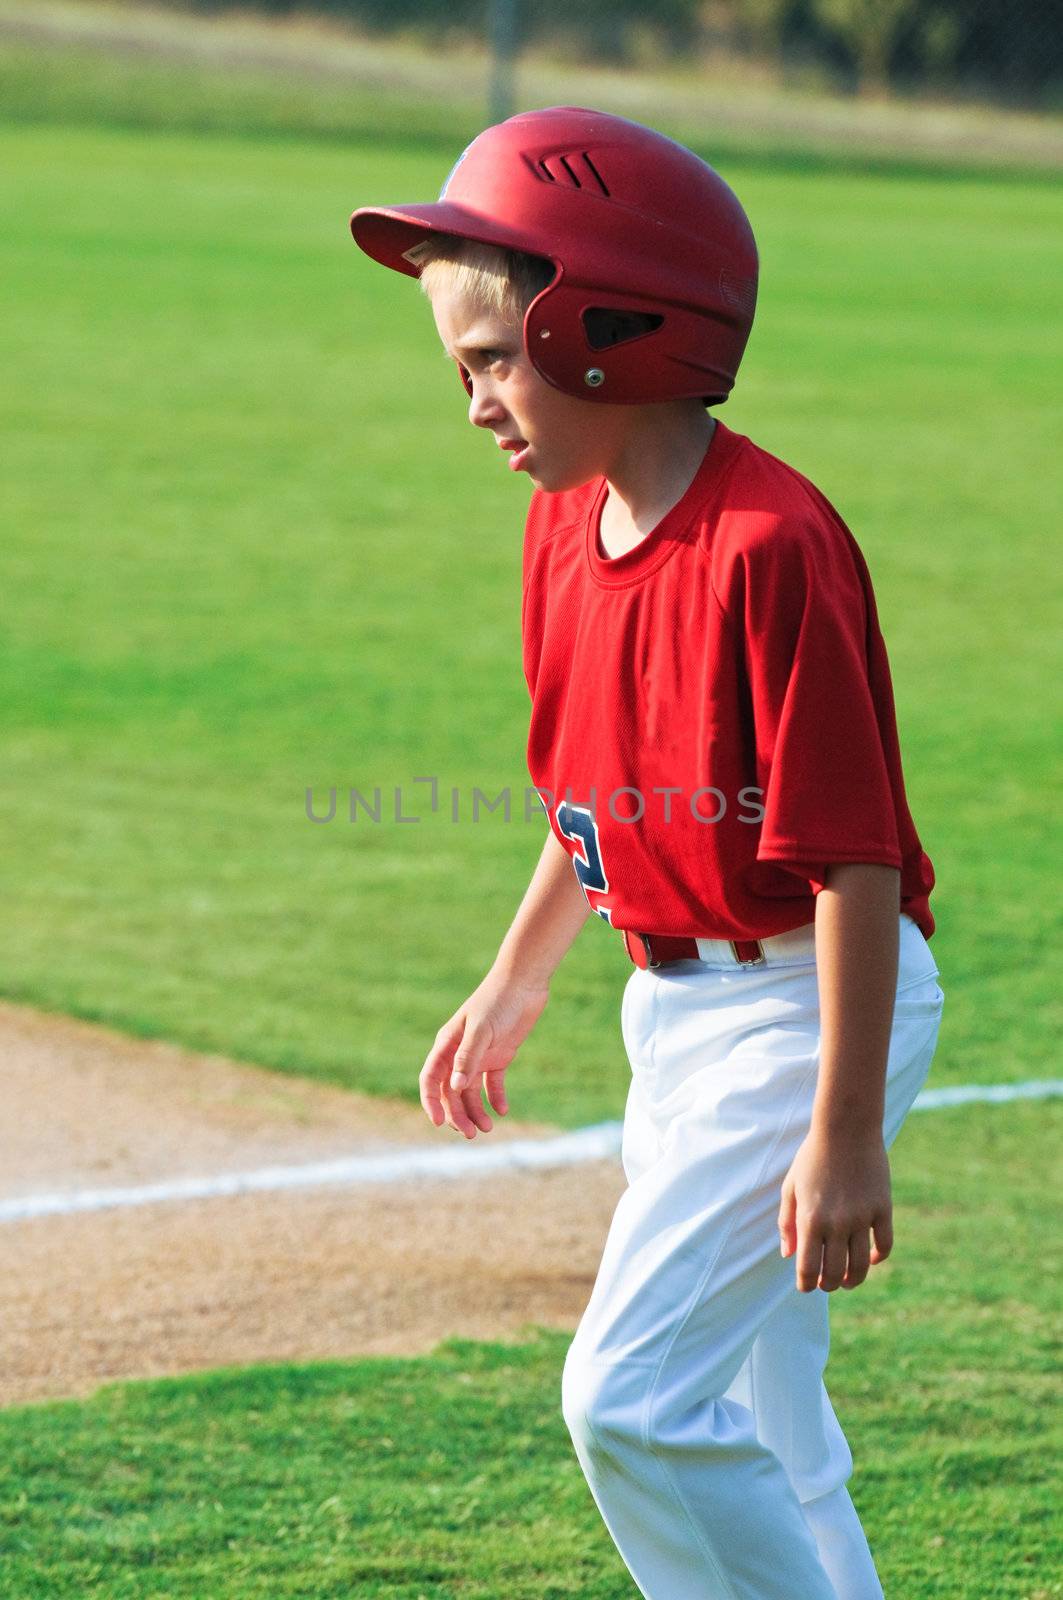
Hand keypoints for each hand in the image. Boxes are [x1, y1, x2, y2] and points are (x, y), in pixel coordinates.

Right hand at [419, 967, 549, 1138]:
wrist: (523, 983)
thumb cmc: (497, 1002)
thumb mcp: (482, 1030)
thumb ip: (468, 1058)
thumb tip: (454, 1088)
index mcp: (447, 1045)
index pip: (430, 1080)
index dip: (431, 1103)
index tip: (438, 1123)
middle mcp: (459, 1054)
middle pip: (451, 1092)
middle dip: (457, 1115)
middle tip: (470, 1134)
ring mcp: (479, 1056)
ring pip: (470, 1092)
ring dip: (476, 1111)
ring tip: (488, 1128)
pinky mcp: (499, 1056)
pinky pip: (492, 1084)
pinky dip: (495, 1098)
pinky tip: (502, 1110)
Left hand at [778, 1126, 892, 1292]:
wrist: (846, 1129)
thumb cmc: (812, 1156)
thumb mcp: (791, 1187)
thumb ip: (787, 1223)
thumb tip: (788, 1255)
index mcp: (810, 1219)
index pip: (808, 1268)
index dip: (806, 1284)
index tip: (806, 1286)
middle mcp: (837, 1223)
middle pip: (836, 1273)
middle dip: (829, 1285)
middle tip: (827, 1283)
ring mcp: (862, 1218)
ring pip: (861, 1266)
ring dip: (853, 1280)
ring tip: (848, 1281)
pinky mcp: (883, 1209)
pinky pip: (884, 1245)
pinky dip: (878, 1258)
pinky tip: (871, 1259)